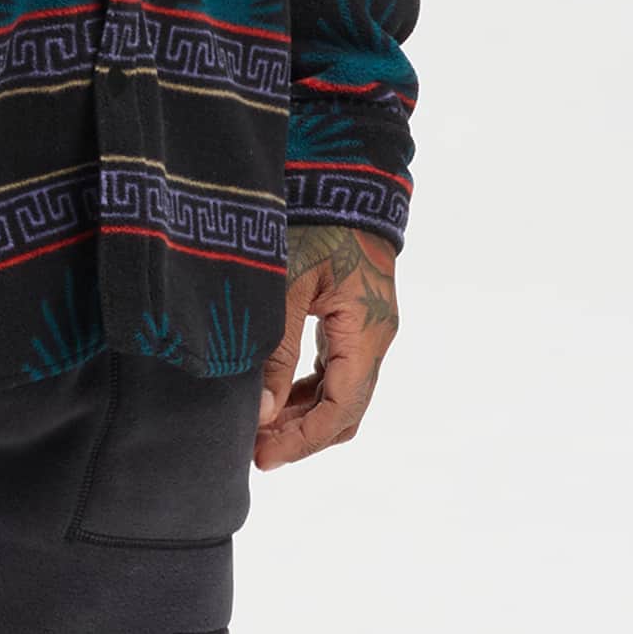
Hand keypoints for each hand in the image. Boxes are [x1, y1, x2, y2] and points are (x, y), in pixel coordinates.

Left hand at [253, 224, 398, 468]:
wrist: (345, 176)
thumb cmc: (316, 220)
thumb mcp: (290, 281)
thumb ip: (277, 348)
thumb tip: (264, 412)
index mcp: (367, 333)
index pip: (340, 410)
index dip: (303, 440)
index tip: (264, 457)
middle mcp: (376, 337)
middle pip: (346, 409)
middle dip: (304, 434)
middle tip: (257, 450)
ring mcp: (369, 327)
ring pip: (343, 391)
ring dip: (305, 413)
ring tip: (261, 426)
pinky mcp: (356, 315)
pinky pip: (338, 368)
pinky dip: (310, 388)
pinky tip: (279, 393)